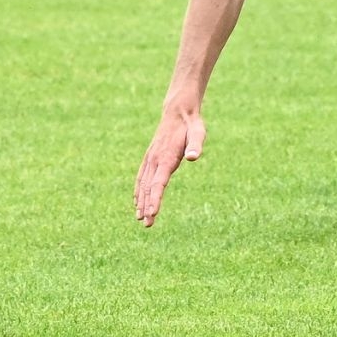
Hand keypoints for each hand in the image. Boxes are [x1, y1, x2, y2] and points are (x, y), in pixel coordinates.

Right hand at [135, 103, 206, 226]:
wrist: (178, 112)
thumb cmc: (191, 125)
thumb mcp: (198, 133)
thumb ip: (196, 145)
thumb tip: (194, 157)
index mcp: (166, 158)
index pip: (158, 183)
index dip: (154, 199)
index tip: (152, 214)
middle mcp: (155, 160)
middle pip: (148, 187)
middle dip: (146, 206)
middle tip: (147, 224)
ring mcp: (150, 159)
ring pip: (142, 184)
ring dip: (140, 201)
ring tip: (140, 218)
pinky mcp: (150, 157)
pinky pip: (141, 177)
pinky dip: (138, 190)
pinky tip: (138, 201)